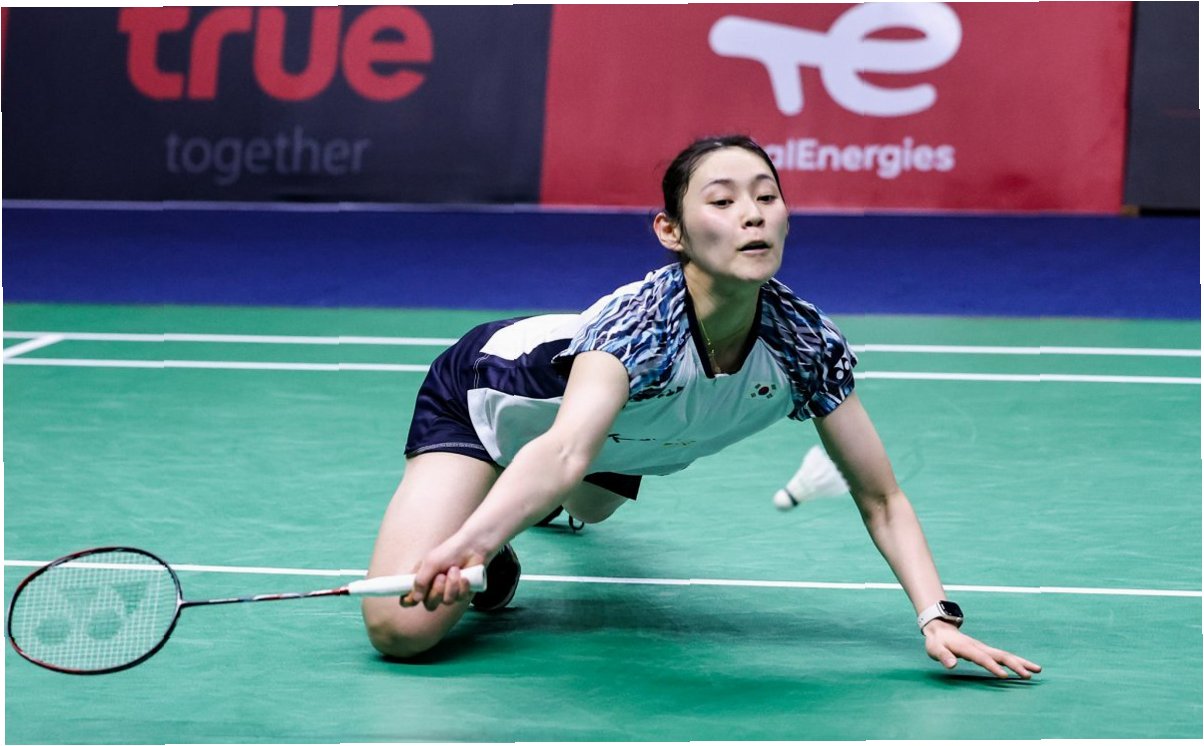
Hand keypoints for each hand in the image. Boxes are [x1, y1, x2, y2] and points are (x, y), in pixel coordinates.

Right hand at [400, 538, 486, 611]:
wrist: (472, 547)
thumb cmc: (449, 551)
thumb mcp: (430, 562)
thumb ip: (421, 580)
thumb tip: (415, 599)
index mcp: (421, 581)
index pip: (409, 599)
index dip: (408, 601)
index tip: (412, 599)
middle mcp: (433, 589)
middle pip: (429, 605)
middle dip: (436, 592)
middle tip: (441, 576)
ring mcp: (448, 592)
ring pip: (446, 601)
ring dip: (451, 585)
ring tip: (455, 569)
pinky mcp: (462, 593)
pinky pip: (460, 598)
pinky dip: (462, 586)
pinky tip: (465, 576)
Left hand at [923, 620, 1041, 678]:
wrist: (940, 629)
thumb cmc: (937, 642)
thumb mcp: (935, 649)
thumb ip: (944, 656)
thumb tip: (952, 665)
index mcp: (967, 647)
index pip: (981, 658)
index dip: (992, 666)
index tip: (1004, 676)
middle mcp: (979, 647)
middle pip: (1000, 655)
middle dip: (1015, 665)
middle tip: (1029, 675)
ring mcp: (984, 648)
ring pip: (1005, 655)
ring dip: (1021, 662)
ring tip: (1037, 670)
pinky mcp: (986, 651)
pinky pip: (1003, 656)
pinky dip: (1016, 662)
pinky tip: (1026, 668)